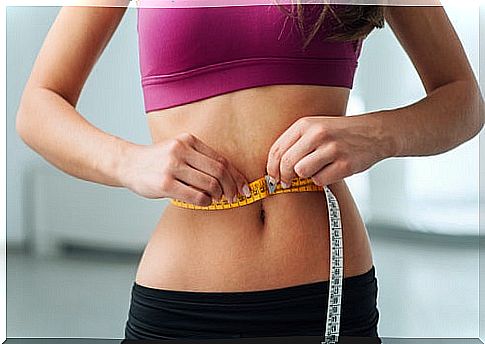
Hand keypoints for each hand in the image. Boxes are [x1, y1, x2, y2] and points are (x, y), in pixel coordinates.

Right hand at [119, 132, 250, 205]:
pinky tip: (204, 202)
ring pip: (210, 184)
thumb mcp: (179, 151)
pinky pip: (196, 195)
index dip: (236, 176)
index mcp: (188, 140)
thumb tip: (231, 178)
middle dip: (231, 187)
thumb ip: (200, 160)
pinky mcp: (165, 183)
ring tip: (217, 199)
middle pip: (219, 171)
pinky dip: (206, 201)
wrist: (128, 164)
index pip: (221, 159)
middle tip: (234, 197)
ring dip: (218, 195)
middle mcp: (181, 150)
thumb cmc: (158, 162)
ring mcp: (172, 166)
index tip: (244, 187)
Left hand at [265, 115, 387, 186]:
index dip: (271, 167)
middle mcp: (318, 134)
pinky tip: (330, 171)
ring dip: (305, 176)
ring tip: (314, 170)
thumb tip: (274, 168)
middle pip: (287, 163)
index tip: (272, 176)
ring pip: (302, 172)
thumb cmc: (340, 133)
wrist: (375, 132)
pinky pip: (320, 180)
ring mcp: (332, 149)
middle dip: (283, 176)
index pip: (278, 149)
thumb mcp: (315, 128)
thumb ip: (295, 143)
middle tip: (286, 182)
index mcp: (306, 124)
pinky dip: (321, 180)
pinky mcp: (344, 164)